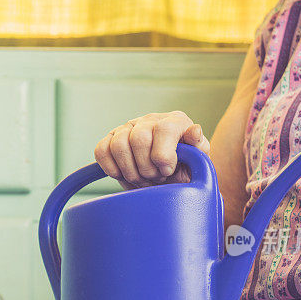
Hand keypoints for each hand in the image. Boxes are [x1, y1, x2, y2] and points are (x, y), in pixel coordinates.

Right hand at [94, 111, 209, 189]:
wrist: (168, 176)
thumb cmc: (184, 168)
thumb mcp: (198, 160)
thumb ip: (198, 147)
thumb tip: (194, 131)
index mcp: (175, 121)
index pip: (164, 130)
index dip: (163, 156)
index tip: (167, 171)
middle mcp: (150, 120)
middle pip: (139, 139)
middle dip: (147, 168)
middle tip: (156, 179)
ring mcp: (128, 128)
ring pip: (118, 145)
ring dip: (130, 171)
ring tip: (142, 180)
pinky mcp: (111, 139)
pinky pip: (101, 150)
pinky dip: (111, 168)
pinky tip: (125, 175)